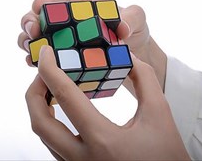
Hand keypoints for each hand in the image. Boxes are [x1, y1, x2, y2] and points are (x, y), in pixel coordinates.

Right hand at [18, 0, 166, 93]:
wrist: (133, 48)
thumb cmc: (133, 26)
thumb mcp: (137, 18)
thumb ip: (132, 17)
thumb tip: (123, 28)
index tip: (38, 6)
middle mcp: (67, 16)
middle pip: (40, 15)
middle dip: (30, 22)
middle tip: (32, 33)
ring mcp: (62, 35)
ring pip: (36, 36)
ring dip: (28, 42)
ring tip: (31, 51)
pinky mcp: (62, 53)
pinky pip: (44, 55)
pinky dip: (38, 59)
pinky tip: (36, 65)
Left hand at [26, 45, 189, 159]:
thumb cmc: (167, 155)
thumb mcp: (159, 113)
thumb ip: (144, 78)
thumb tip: (127, 56)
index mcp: (103, 140)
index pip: (66, 97)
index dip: (50, 69)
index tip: (46, 52)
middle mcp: (82, 158)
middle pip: (40, 122)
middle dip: (34, 92)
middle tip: (43, 73)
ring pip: (44, 137)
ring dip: (40, 109)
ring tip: (50, 88)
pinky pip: (53, 146)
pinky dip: (51, 124)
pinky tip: (62, 111)